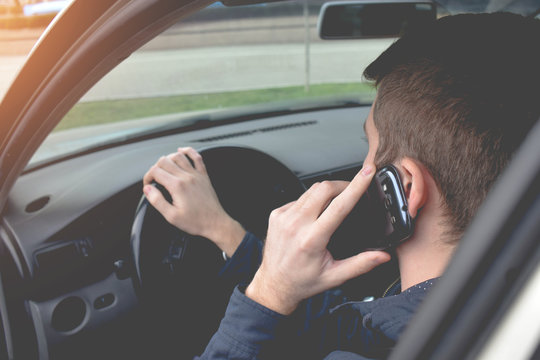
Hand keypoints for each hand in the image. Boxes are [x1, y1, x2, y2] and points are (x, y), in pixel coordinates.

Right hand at [143, 147, 244, 255]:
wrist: (215, 223)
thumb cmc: (195, 222)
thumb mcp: (171, 216)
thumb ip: (157, 201)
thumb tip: (148, 189)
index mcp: (177, 186)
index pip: (156, 171)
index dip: (147, 177)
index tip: (148, 185)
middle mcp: (187, 177)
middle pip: (164, 161)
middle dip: (155, 168)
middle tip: (154, 179)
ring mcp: (196, 174)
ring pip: (178, 156)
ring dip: (168, 159)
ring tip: (164, 168)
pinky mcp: (204, 176)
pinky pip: (197, 157)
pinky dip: (188, 151)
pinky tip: (181, 151)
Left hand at [245, 164, 390, 314]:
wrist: (274, 284)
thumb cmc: (302, 281)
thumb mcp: (334, 276)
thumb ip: (360, 264)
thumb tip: (382, 256)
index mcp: (312, 239)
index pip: (339, 205)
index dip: (356, 186)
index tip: (367, 172)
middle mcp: (295, 225)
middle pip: (324, 188)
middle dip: (342, 184)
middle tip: (352, 190)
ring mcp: (283, 217)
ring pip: (311, 190)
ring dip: (326, 192)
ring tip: (334, 204)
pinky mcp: (276, 214)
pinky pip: (299, 198)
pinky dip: (311, 201)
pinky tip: (314, 214)